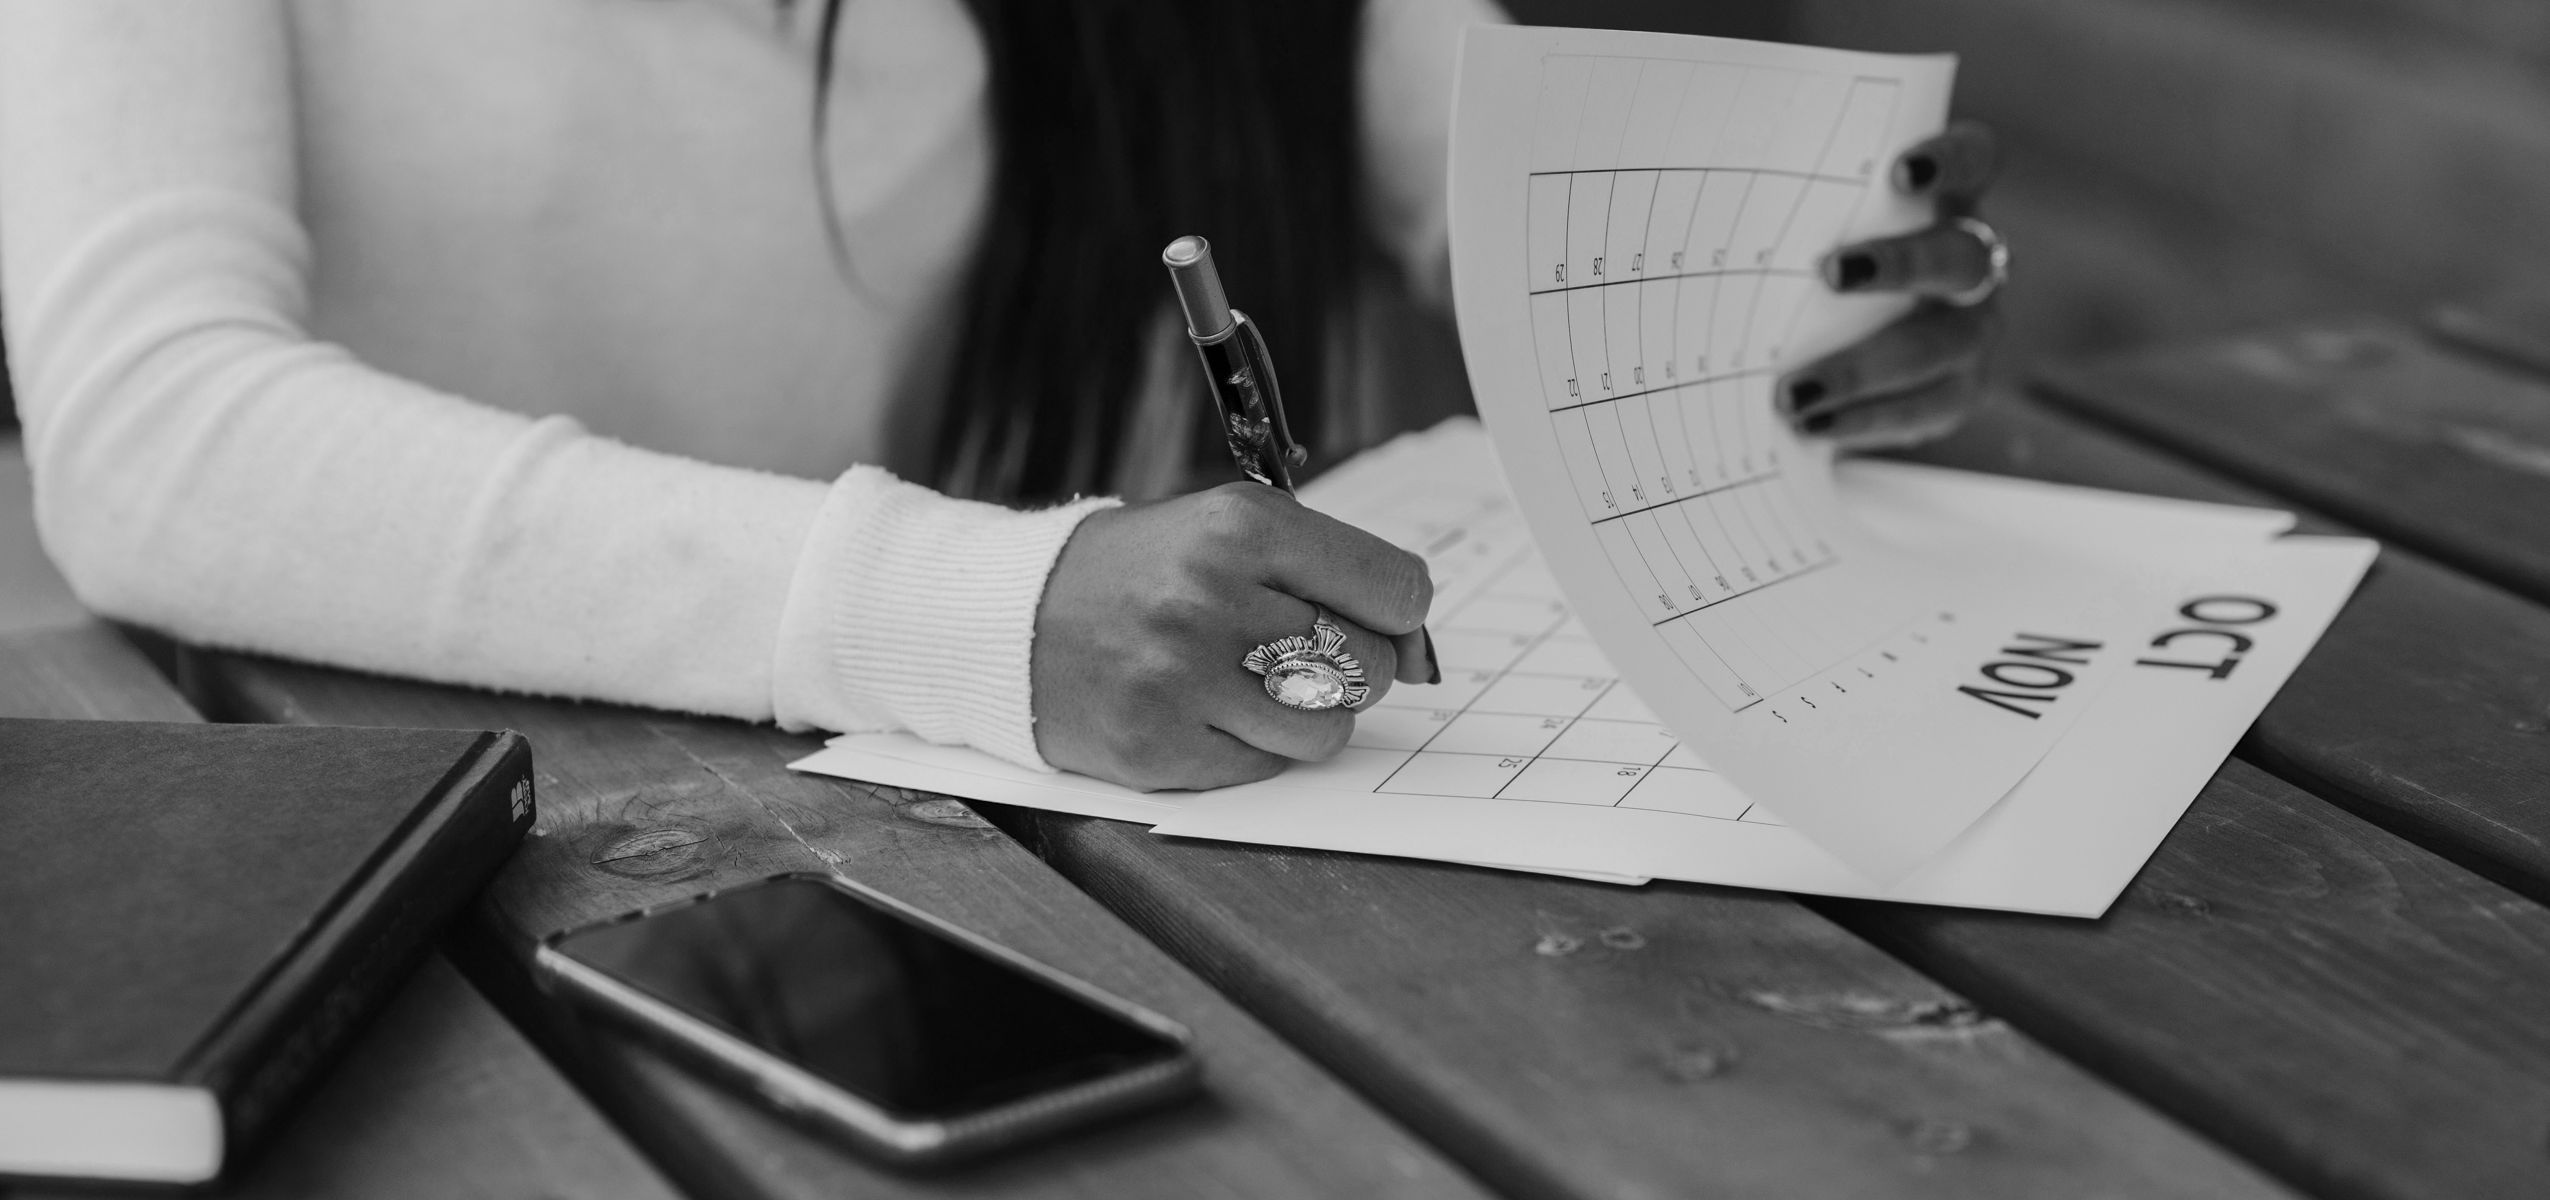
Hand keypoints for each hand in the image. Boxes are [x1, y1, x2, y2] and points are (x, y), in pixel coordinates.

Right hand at [1031, 483, 1438, 790]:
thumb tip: (1418, 653)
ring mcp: (1182, 678)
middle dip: (1352, 666)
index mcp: (1240, 527)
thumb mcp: (1225, 532)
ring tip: (1254, 687)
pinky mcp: (1158, 746)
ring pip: (1327, 728)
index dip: (1398, 613)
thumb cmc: (1138, 574)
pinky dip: (1253, 750)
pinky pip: (1266, 767)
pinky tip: (1207, 713)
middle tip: (1299, 653)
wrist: (1009, 621)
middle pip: (1368, 664)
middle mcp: (1212, 598)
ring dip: (1308, 717)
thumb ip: (1324, 572)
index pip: (1396, 589)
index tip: (1377, 619)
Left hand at [1778, 121, 2003, 450]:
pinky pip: (1922, 411)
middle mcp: (1975, 264)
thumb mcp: (1816, 227)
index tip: (1900, 172)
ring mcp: (1973, 331)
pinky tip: (1812, 427)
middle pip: (1960, 257)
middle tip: (1830, 272)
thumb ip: (1796, 211)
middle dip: (1898, 263)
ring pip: (1939, 347)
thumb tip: (1707, 205)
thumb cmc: (1822, 264)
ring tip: (1793, 393)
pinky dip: (1864, 422)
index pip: (1973, 162)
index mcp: (1948, 202)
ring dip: (1863, 369)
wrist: (1850, 347)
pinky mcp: (1957, 392)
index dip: (1949, 161)